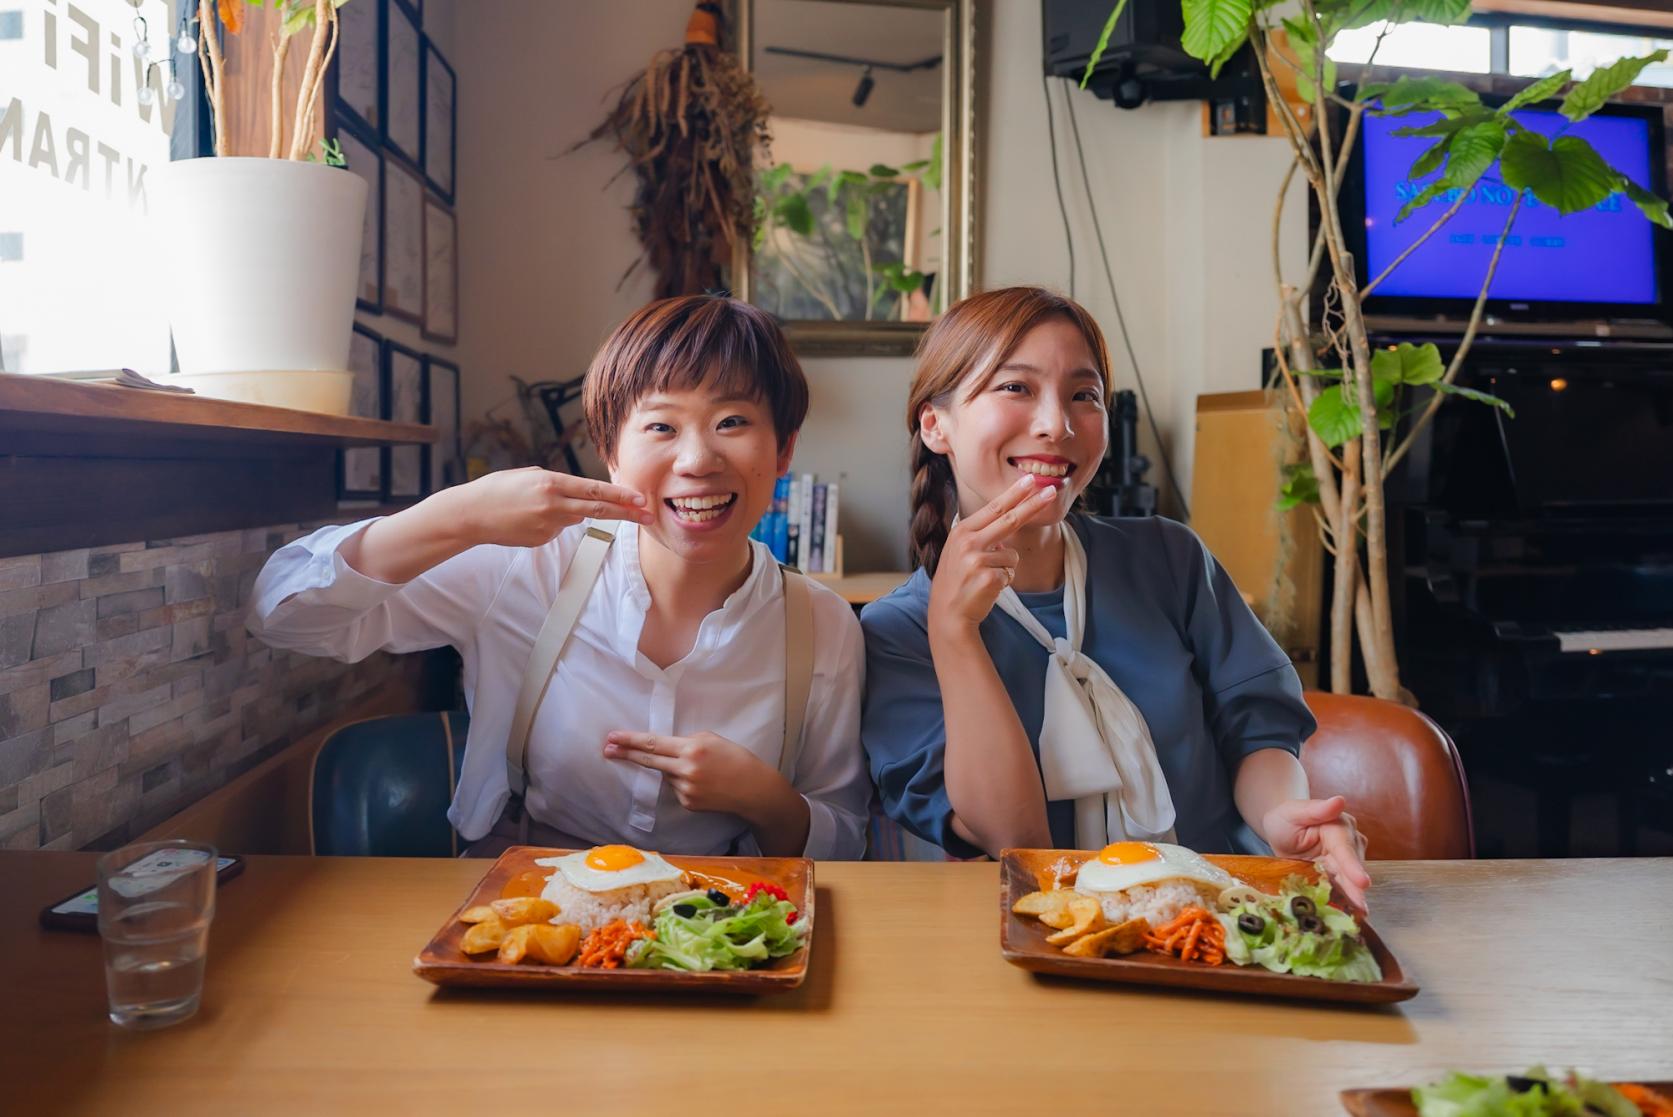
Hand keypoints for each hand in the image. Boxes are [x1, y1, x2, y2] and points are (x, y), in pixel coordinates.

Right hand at [454, 466, 651, 547]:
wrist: (471, 514)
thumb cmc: (499, 489)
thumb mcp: (531, 475)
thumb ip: (558, 484)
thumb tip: (581, 495)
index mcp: (551, 483)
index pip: (594, 490)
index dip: (620, 495)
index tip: (639, 498)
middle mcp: (554, 505)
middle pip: (598, 510)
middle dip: (626, 513)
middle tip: (647, 515)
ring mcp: (548, 525)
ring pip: (573, 518)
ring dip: (567, 511)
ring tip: (534, 506)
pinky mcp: (541, 539)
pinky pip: (556, 529)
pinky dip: (549, 522)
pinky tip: (526, 518)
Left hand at [603, 731, 781, 819]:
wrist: (753, 789)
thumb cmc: (735, 758)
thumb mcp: (712, 739)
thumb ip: (686, 741)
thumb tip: (664, 747)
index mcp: (692, 748)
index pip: (654, 743)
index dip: (631, 740)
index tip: (613, 737)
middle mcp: (685, 770)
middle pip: (649, 760)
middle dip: (626, 753)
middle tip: (607, 748)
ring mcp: (685, 789)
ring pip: (666, 774)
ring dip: (673, 769)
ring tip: (700, 769)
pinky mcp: (688, 803)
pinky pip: (676, 788)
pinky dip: (683, 782)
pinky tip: (702, 782)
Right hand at [927, 475, 1057, 637]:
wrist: (947, 614)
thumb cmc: (957, 580)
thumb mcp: (960, 551)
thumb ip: (982, 535)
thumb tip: (1008, 526)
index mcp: (962, 531)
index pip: (994, 508)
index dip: (1015, 494)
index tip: (1031, 480)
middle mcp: (968, 542)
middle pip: (1010, 519)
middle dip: (1033, 504)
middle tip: (1052, 491)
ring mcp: (977, 559)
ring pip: (1012, 555)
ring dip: (1005, 568)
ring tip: (984, 577)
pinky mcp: (989, 577)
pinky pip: (1011, 574)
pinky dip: (1004, 582)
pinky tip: (986, 588)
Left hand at [1261, 795, 1371, 913]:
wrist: (1281, 832)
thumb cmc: (1286, 819)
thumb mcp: (1292, 811)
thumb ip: (1314, 809)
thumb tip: (1340, 801)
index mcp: (1338, 826)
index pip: (1346, 847)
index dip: (1353, 866)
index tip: (1363, 882)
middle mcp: (1348, 844)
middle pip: (1352, 869)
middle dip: (1356, 889)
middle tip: (1362, 910)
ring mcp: (1344, 861)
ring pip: (1350, 881)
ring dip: (1353, 899)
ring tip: (1358, 917)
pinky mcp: (1338, 875)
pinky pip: (1341, 889)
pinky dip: (1344, 902)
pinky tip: (1348, 916)